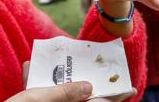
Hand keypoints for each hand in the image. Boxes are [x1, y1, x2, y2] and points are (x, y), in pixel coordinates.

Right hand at [9, 62, 136, 101]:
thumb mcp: (39, 100)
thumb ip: (64, 93)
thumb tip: (88, 87)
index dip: (116, 97)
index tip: (131, 89)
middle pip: (81, 99)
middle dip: (82, 81)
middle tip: (89, 66)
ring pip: (58, 96)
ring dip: (54, 79)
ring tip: (48, 62)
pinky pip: (40, 96)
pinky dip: (35, 85)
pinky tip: (27, 69)